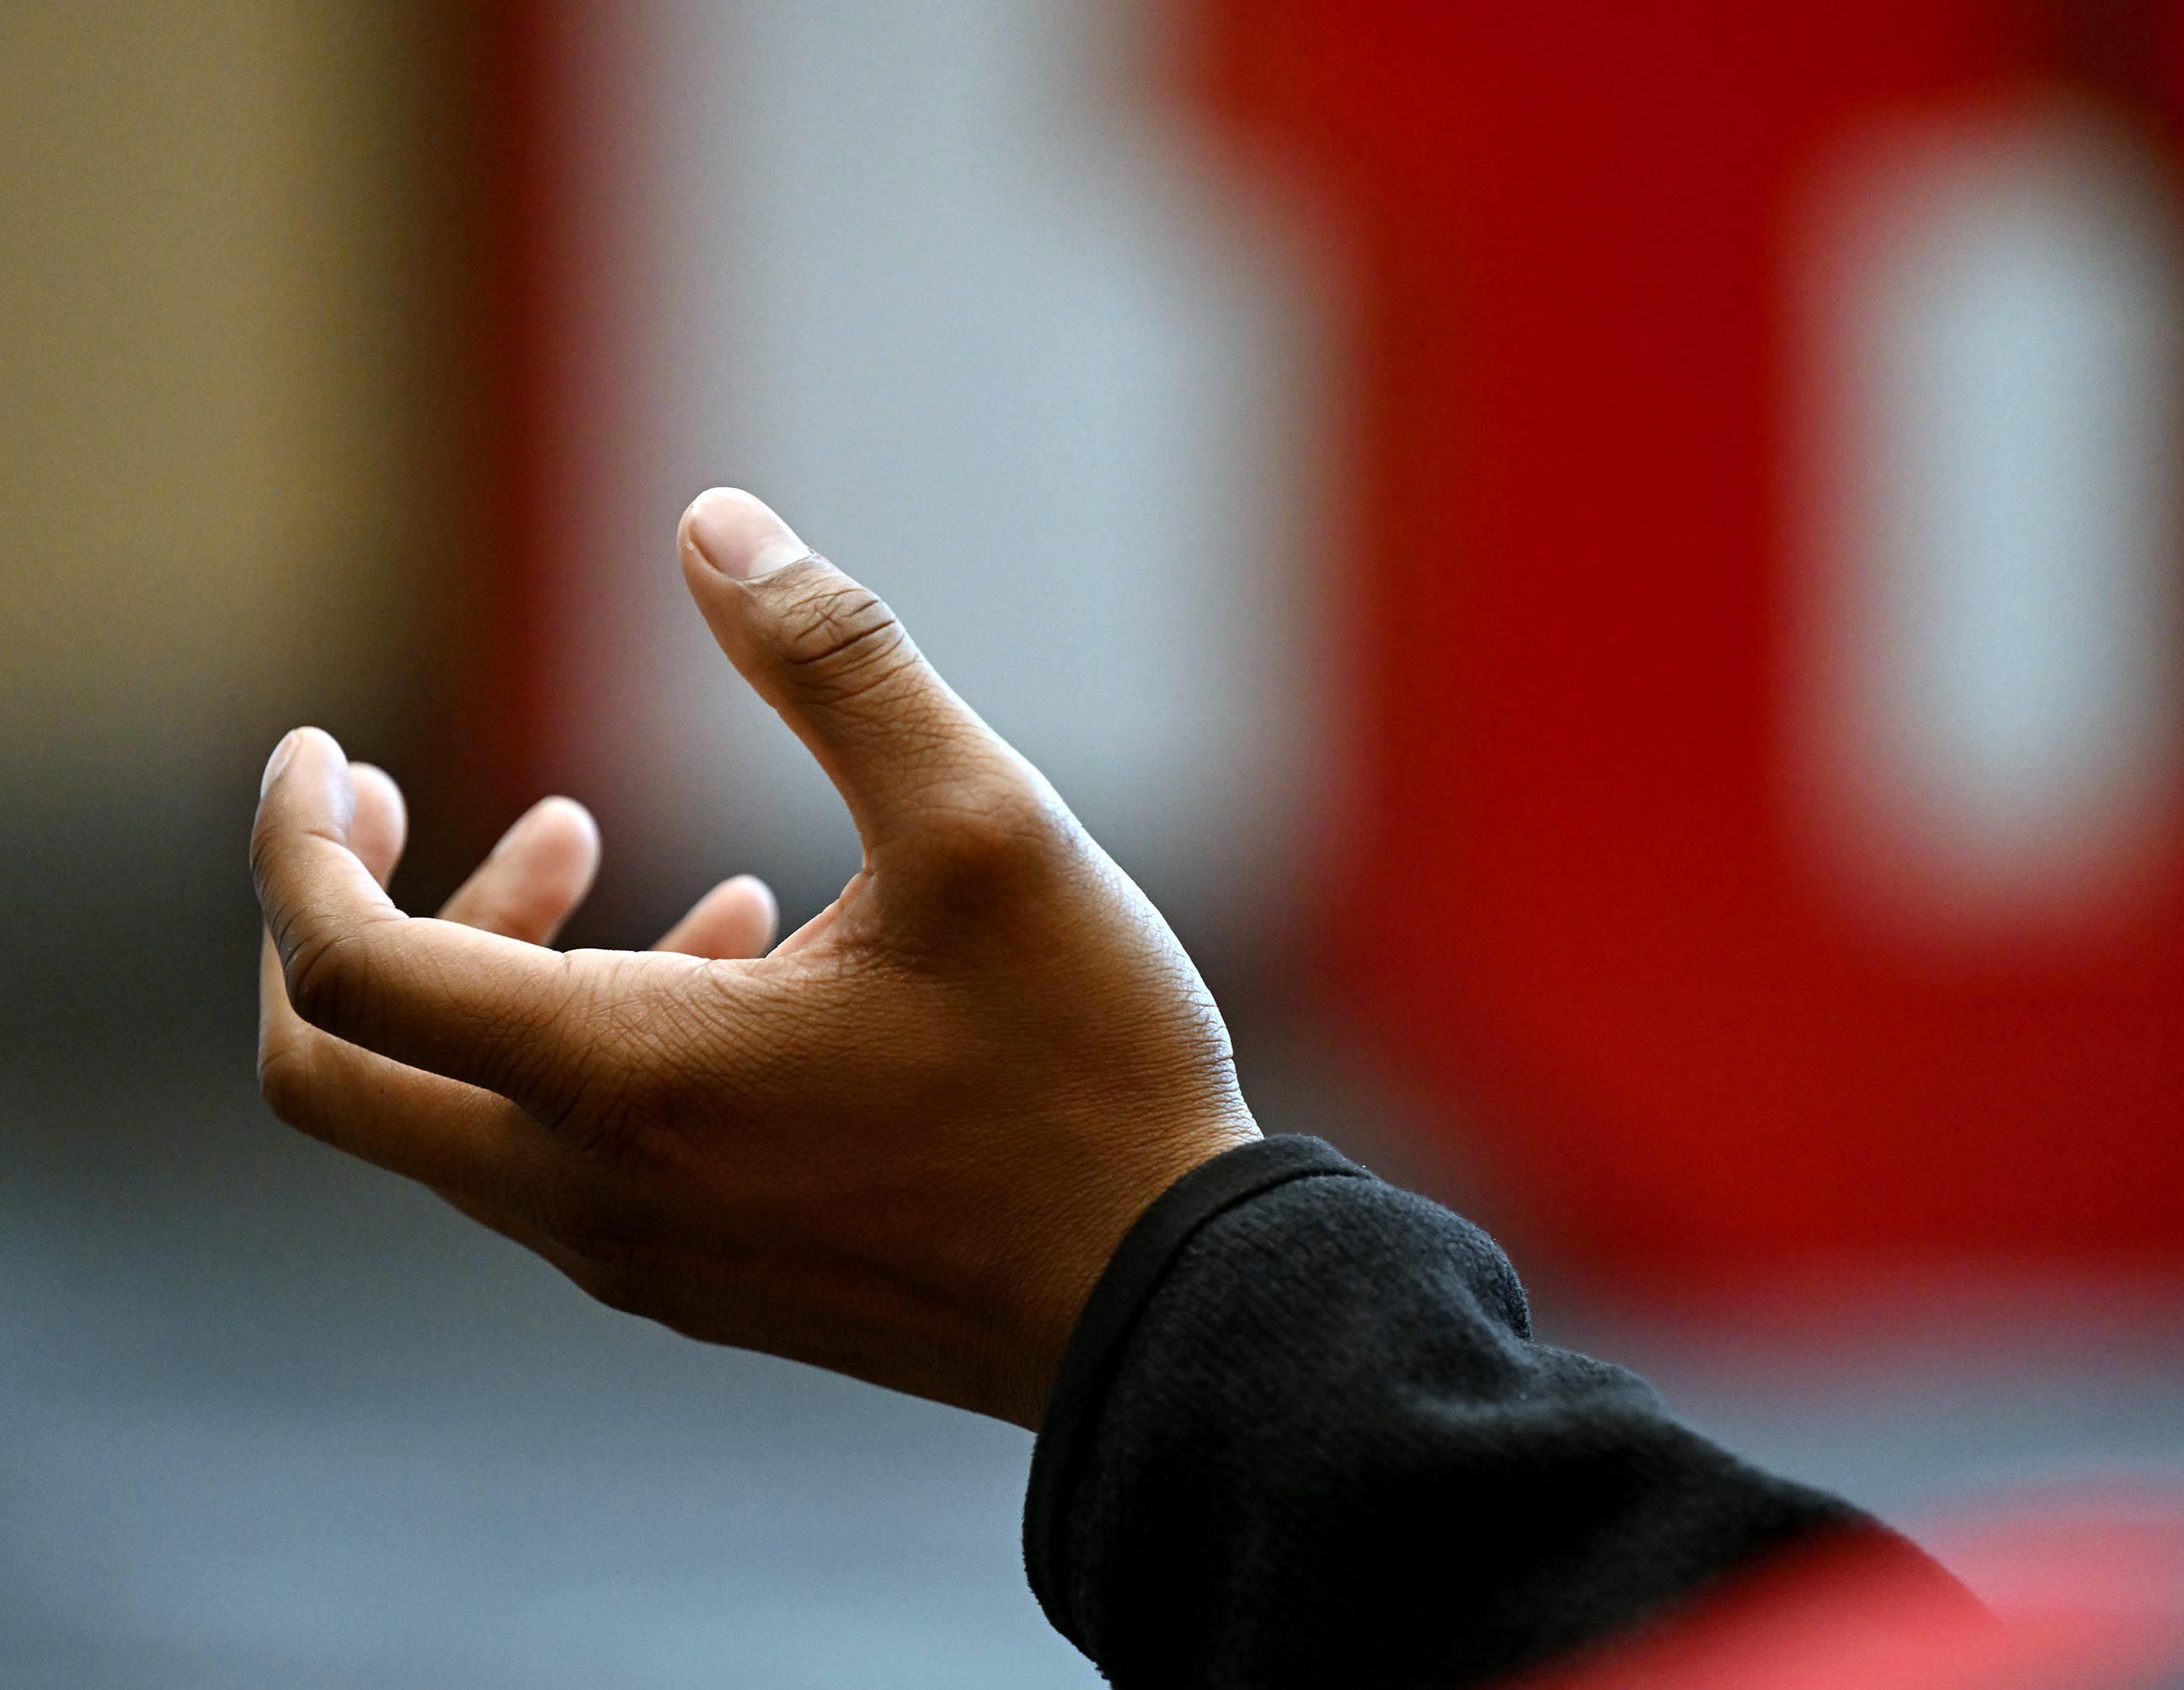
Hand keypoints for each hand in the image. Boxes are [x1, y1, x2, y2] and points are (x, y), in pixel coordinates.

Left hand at [250, 488, 1258, 1426]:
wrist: (1164, 1312)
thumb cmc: (1082, 1073)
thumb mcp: (986, 829)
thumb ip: (838, 664)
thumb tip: (713, 525)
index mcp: (622, 1078)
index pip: (341, 971)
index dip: (291, 844)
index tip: (322, 748)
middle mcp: (592, 1192)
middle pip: (341, 1073)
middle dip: (343, 917)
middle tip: (407, 799)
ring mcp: (641, 1258)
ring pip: (458, 1115)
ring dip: (495, 966)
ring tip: (624, 853)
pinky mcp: (705, 1286)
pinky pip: (563, 1163)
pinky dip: (583, 1042)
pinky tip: (745, 961)